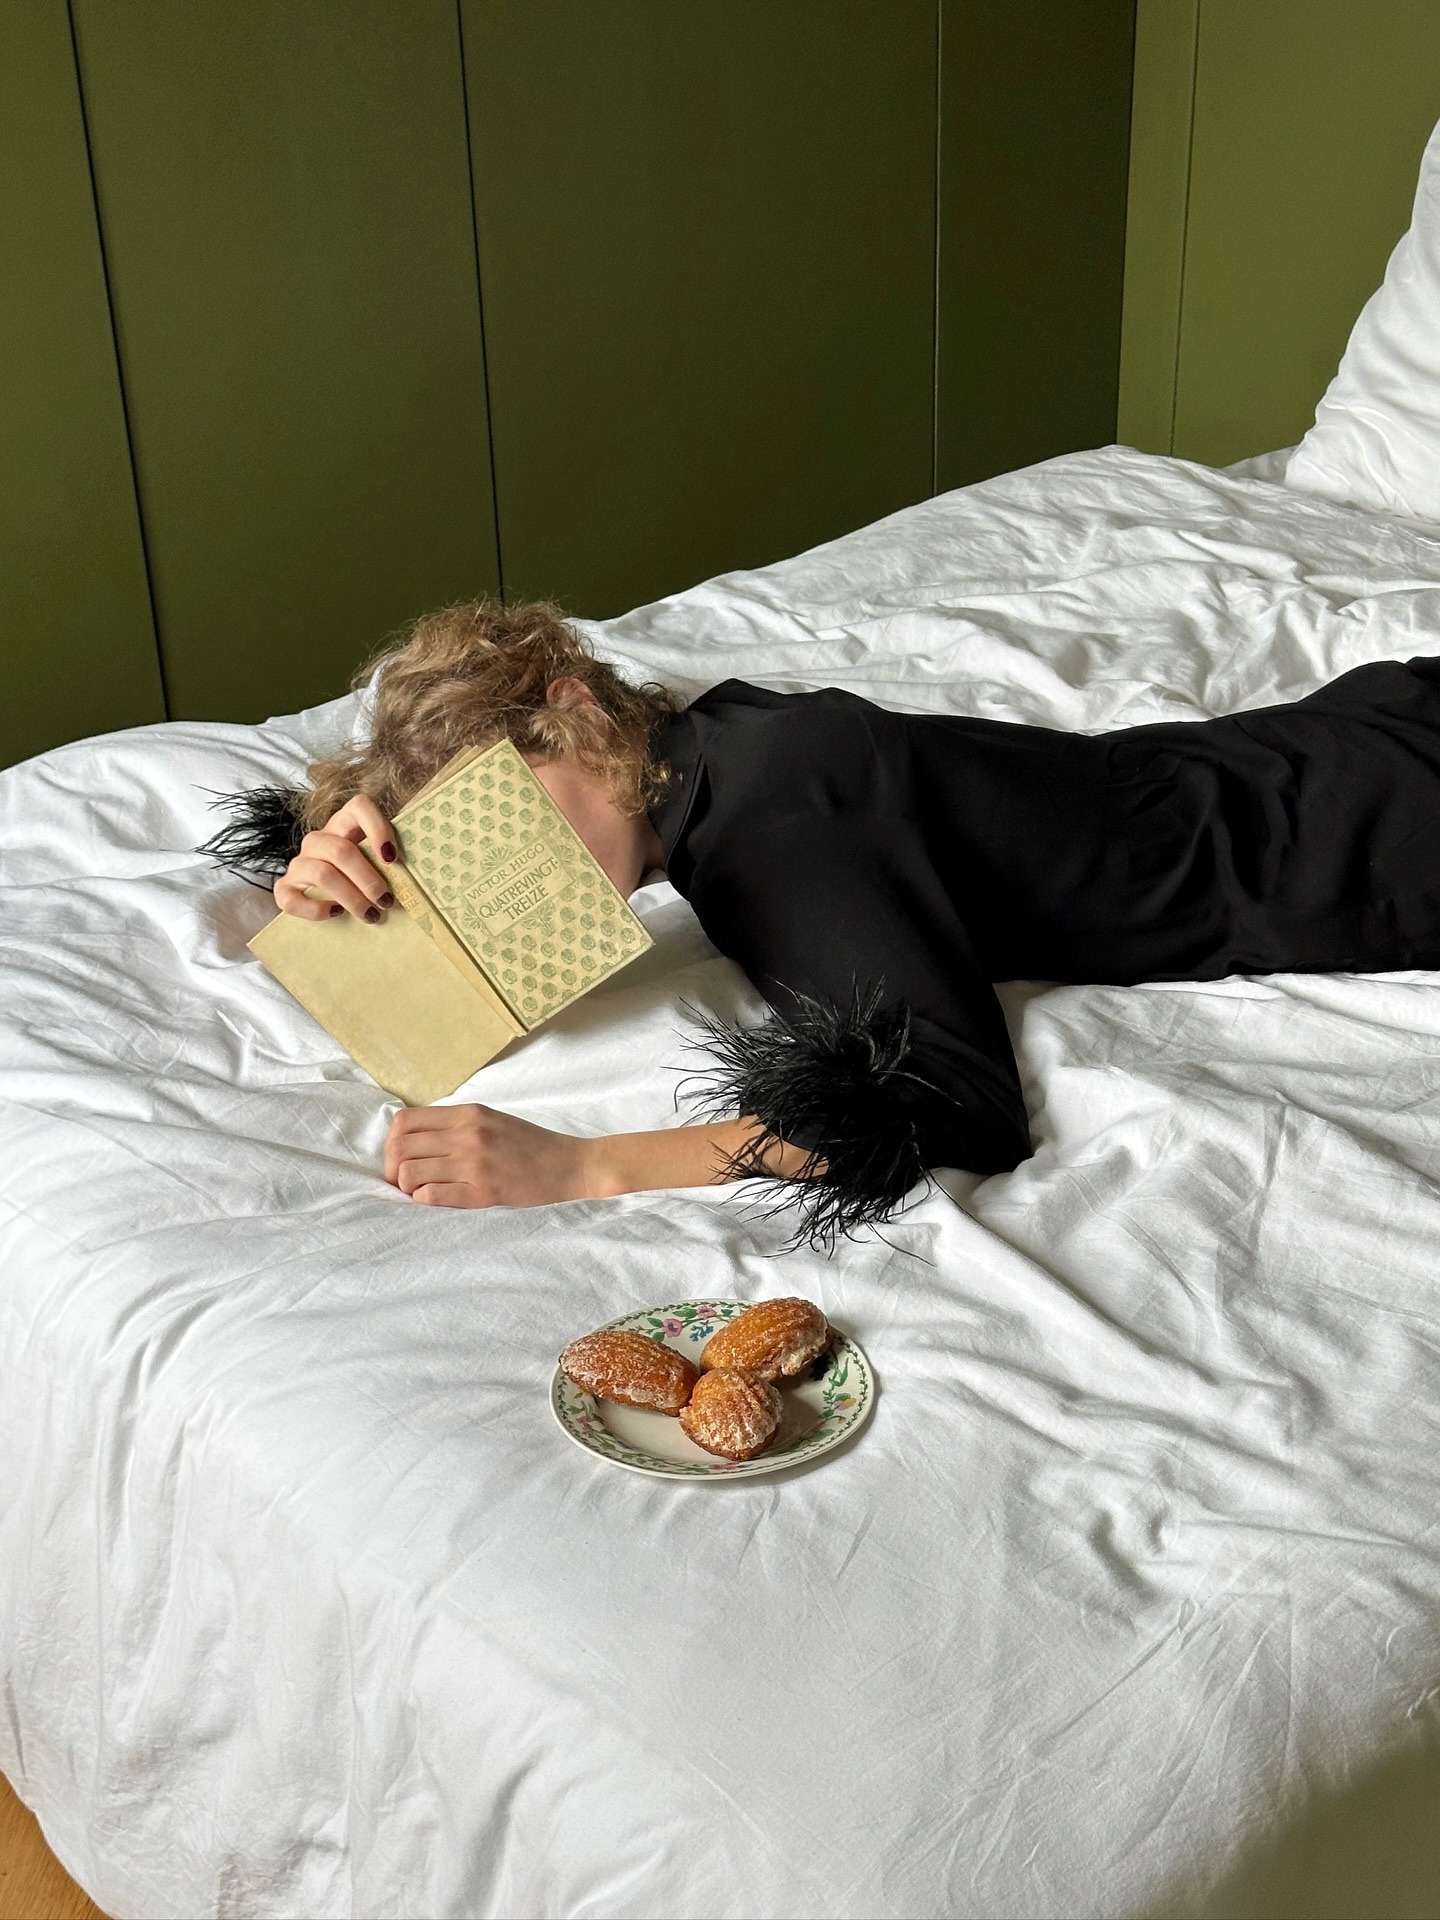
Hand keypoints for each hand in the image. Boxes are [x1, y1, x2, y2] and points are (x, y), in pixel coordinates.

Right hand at [274, 794, 397, 921]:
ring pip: (322, 874)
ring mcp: (299, 863)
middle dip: (368, 880)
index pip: (359, 806)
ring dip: (351, 898)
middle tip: (386, 901)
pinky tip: (336, 913)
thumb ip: (389, 861)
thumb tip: (419, 872)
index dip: (377, 827)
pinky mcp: (284, 888)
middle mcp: (318, 840)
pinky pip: (292, 898)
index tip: (393, 859)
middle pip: (341, 850)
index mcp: (344, 825)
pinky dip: (316, 909)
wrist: (326, 899)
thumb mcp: (377, 863)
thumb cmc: (362, 879)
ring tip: (371, 915)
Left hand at [385, 1103, 598, 1208]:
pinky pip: (432, 1196)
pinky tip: (436, 1200)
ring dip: (407, 1187)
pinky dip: (424, 1200)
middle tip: (403, 1182)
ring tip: (420, 1192)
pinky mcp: (484, 1192)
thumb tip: (412, 1138)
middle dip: (393, 1169)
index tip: (400, 1158)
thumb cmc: (530, 1144)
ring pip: (410, 1173)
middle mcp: (468, 1134)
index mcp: (468, 1114)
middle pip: (400, 1148)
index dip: (391, 1143)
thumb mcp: (491, 1119)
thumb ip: (455, 1124)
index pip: (405, 1121)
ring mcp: (475, 1163)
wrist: (570, 1164)